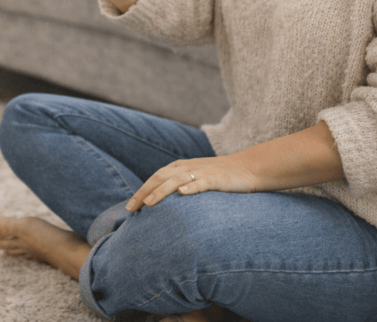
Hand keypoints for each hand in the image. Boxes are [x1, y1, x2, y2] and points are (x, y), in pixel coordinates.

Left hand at [125, 157, 256, 211]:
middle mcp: (188, 168)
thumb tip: (160, 205)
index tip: (129, 207)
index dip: (141, 190)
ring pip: (177, 180)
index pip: (155, 178)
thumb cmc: (218, 176)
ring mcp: (202, 172)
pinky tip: (182, 194)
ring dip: (162, 191)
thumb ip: (179, 186)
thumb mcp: (195, 177)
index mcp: (180, 167)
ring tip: (149, 203)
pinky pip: (202, 182)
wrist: (247, 168)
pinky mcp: (217, 179)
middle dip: (144, 192)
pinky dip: (192, 187)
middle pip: (160, 178)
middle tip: (131, 208)